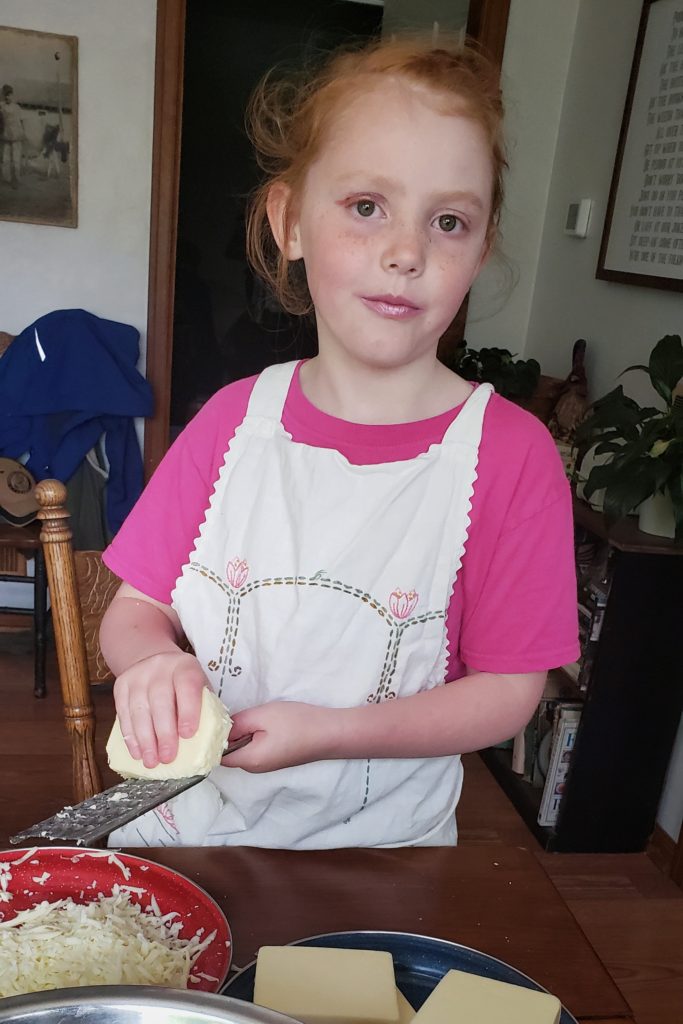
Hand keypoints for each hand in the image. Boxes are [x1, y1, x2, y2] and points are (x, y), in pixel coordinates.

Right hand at [113, 651, 207, 767]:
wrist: (156, 662)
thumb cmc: (184, 684)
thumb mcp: (201, 688)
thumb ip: (207, 710)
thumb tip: (214, 742)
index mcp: (186, 666)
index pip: (187, 686)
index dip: (188, 711)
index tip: (188, 735)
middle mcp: (160, 667)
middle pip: (160, 700)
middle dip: (164, 733)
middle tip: (167, 757)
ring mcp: (138, 676)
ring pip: (139, 710)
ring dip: (145, 740)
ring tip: (151, 761)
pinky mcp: (121, 686)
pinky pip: (123, 714)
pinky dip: (130, 736)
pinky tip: (137, 752)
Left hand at [220, 701, 337, 772]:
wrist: (329, 732)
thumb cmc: (296, 724)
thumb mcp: (262, 716)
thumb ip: (237, 723)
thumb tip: (220, 728)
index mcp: (248, 760)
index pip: (216, 755)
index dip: (210, 739)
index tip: (208, 720)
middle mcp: (254, 767)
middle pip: (229, 752)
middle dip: (225, 734)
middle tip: (227, 711)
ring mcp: (266, 764)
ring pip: (242, 748)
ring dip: (240, 733)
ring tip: (245, 715)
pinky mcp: (275, 758)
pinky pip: (254, 748)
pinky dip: (252, 736)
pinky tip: (260, 722)